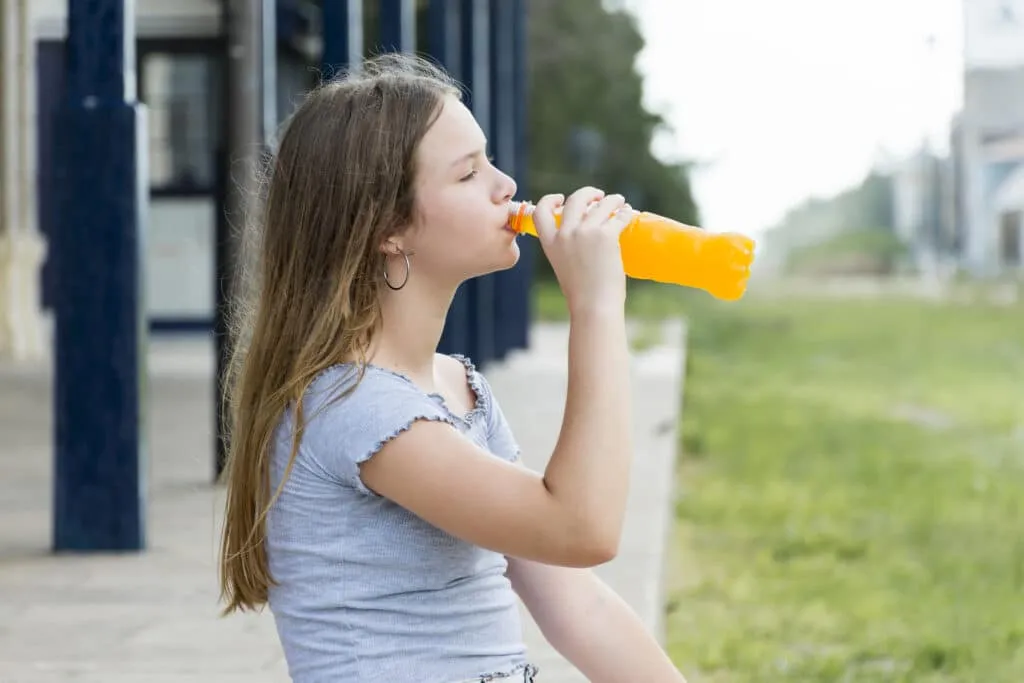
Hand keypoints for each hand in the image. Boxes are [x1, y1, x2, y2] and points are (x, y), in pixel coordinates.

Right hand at [532, 187, 635, 315]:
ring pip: (601, 204)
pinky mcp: (606, 236)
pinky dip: (624, 212)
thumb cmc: (581, 293)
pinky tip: (627, 212)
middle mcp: (565, 233)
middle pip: (575, 200)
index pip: (540, 211)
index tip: (561, 198)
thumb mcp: (564, 266)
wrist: (593, 306)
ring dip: (612, 200)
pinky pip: (617, 216)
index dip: (550, 200)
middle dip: (588, 193)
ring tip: (619, 202)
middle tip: (599, 196)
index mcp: (550, 242)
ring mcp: (586, 232)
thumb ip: (568, 248)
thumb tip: (585, 237)